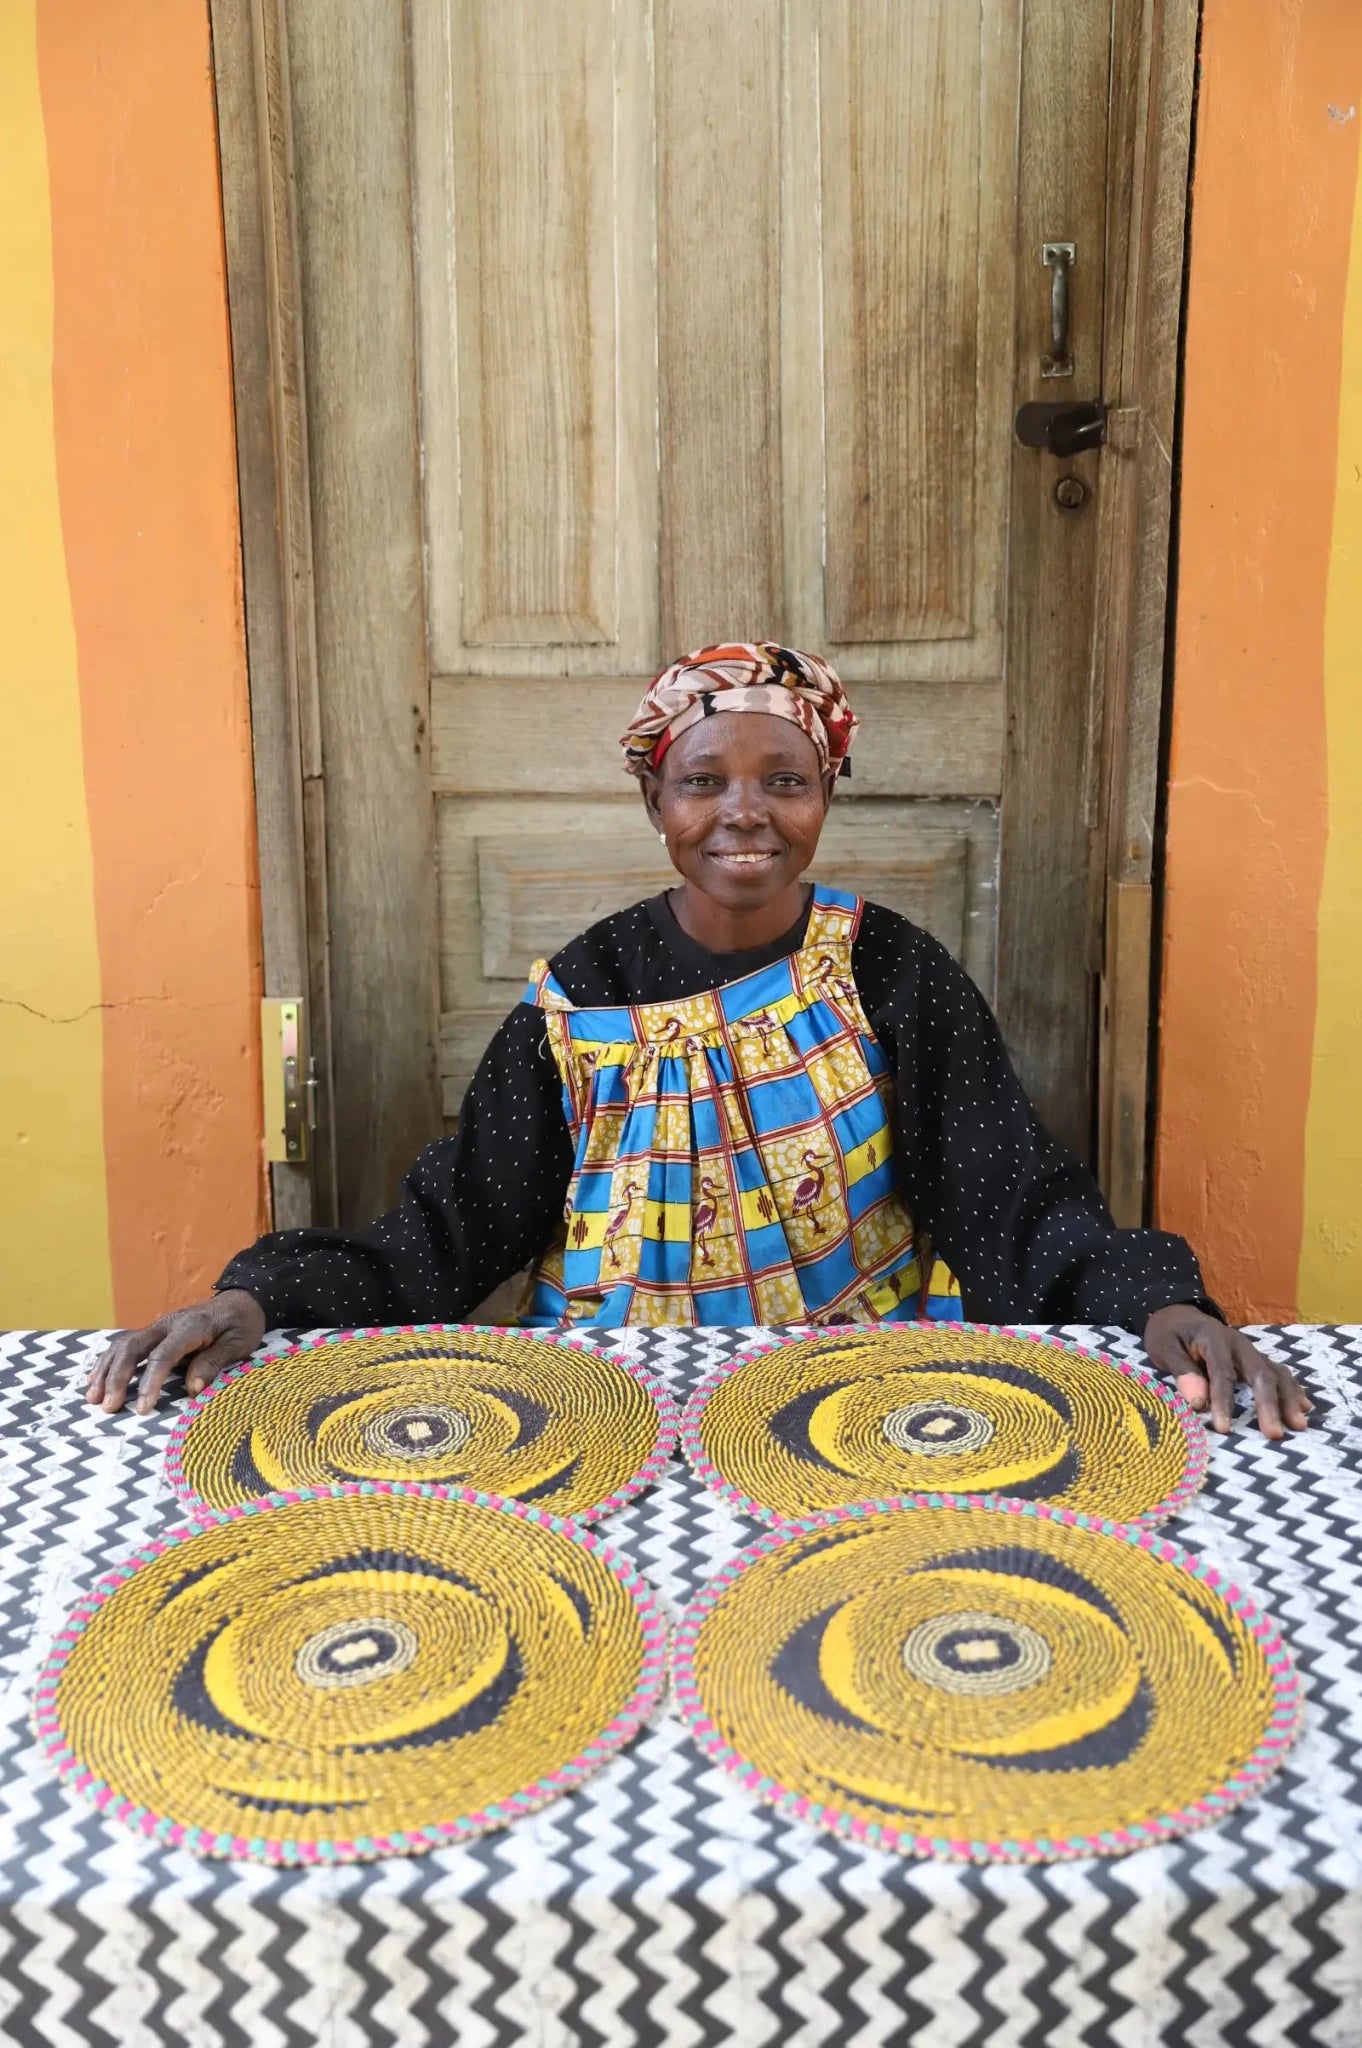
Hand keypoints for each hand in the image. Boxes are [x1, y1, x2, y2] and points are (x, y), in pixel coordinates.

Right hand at [85, 1290, 266, 1416]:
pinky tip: (95, 1380)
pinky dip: (107, 1362)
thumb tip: (193, 1388)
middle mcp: (167, 1324)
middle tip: (109, 1407)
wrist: (240, 1301)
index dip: (150, 1382)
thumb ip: (214, 1362)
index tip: (143, 1408)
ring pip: (122, 1345)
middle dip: (117, 1378)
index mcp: (190, 1327)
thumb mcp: (238, 1344)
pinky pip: (123, 1344)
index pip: (163, 1355)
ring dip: (105, 1371)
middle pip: (133, 1348)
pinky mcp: (152, 1332)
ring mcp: (157, 1326)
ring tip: (93, 1398)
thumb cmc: (241, 1325)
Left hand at [1143, 1304, 1311, 1441]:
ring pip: (1276, 1374)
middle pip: (1259, 1374)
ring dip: (1288, 1399)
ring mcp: (1251, 1352)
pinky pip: (1279, 1373)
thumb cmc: (1169, 1334)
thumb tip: (1198, 1403)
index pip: (1222, 1373)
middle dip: (1268, 1405)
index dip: (1224, 1401)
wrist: (1178, 1314)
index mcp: (1214, 1340)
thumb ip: (1182, 1372)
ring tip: (1298, 1425)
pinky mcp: (1256, 1360)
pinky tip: (1304, 1408)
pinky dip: (1293, 1390)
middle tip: (1274, 1434)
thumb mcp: (1164, 1348)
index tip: (1225, 1428)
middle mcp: (1239, 1345)